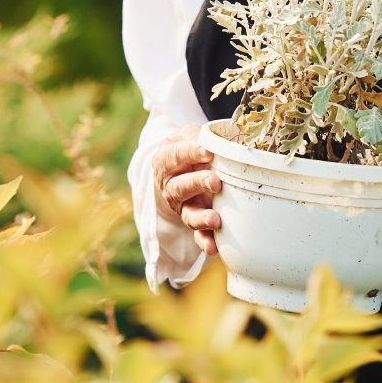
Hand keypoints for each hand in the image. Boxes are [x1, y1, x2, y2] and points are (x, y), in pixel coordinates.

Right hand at [151, 124, 222, 255]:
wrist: (179, 171)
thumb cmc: (187, 150)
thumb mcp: (186, 137)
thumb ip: (196, 135)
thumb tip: (212, 141)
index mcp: (165, 161)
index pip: (175, 155)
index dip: (191, 153)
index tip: (209, 152)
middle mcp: (169, 186)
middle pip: (180, 186)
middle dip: (198, 184)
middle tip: (216, 182)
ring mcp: (181, 206)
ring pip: (188, 214)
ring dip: (201, 217)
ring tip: (215, 219)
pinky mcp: (192, 221)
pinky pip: (197, 235)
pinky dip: (204, 242)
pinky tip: (213, 247)